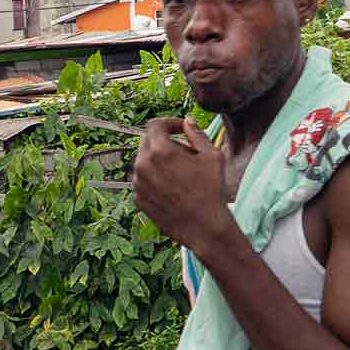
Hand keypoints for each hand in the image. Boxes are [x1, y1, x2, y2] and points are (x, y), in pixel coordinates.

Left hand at [133, 119, 229, 250]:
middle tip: (185, 152)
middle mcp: (143, 165)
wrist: (204, 227)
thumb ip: (197, 134)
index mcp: (160, 151)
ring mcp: (138, 183)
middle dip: (164, 141)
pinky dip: (155, 178)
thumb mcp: (212, 156)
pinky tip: (173, 188)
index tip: (181, 130)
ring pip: (144, 162)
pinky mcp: (138, 199)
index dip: (170, 123)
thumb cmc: (211, 190)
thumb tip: (188, 122)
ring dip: (159, 161)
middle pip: (147, 141)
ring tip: (181, 172)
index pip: (155, 125)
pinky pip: (143, 180)